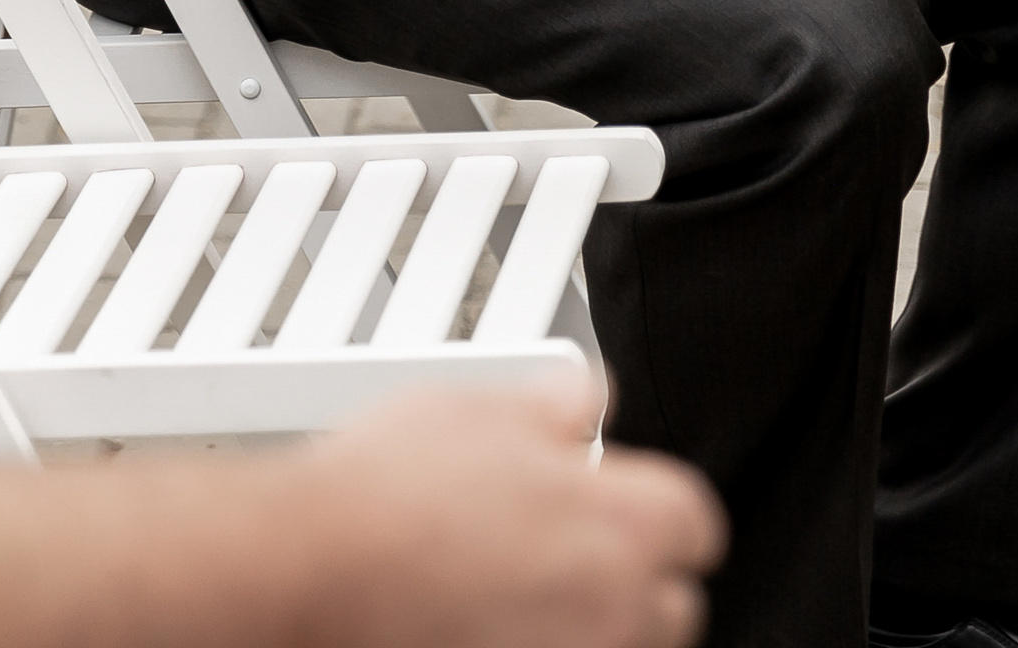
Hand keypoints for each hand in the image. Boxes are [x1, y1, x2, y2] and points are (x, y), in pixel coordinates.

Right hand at [297, 373, 723, 647]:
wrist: (321, 563)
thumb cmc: (392, 489)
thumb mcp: (483, 406)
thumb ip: (559, 403)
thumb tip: (589, 395)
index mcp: (624, 521)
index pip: (697, 521)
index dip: (659, 501)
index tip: (634, 497)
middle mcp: (616, 605)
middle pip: (672, 601)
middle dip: (634, 571)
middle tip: (575, 540)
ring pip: (623, 643)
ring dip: (594, 615)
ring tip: (529, 581)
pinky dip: (546, 639)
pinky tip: (497, 614)